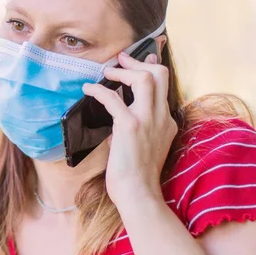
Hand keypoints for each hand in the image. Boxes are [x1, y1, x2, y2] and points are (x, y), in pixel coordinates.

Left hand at [82, 51, 177, 206]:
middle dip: (139, 63)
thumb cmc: (137, 174)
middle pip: (159, 75)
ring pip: (144, 79)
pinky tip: (88, 90)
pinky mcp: (130, 127)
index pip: (165, 86)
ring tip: (106, 72)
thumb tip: (119, 110)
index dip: (152, 69)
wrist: (139, 194)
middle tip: (121, 60)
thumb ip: (139, 126)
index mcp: (167, 122)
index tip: (141, 60)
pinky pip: (113, 98)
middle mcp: (162, 118)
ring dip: (123, 72)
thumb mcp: (146, 145)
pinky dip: (98, 90)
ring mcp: (148, 120)